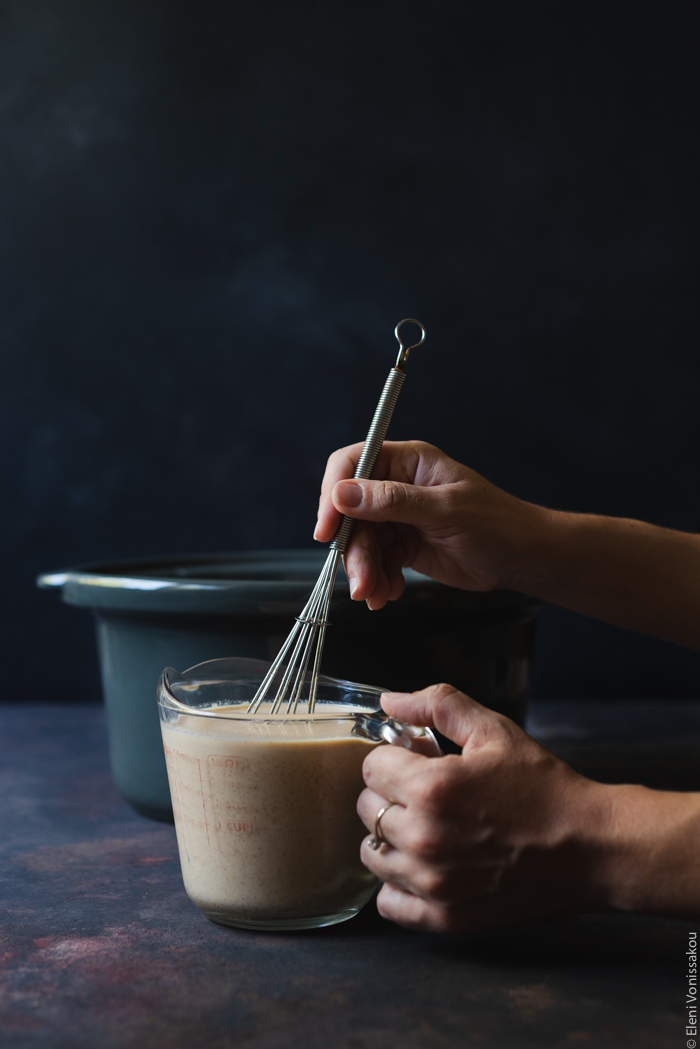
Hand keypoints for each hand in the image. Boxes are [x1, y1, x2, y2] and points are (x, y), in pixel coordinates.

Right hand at [314, 440, 545, 608]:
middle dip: (352, 549)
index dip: (333, 494)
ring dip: (363, 570)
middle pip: (351, 512)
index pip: (352, 464)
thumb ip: (392, 501)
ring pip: (361, 541)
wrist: (523, 559)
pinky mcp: (405, 545)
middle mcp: (398, 486)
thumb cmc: (497, 524)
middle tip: (359, 581)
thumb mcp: (444, 510)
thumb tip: (342, 493)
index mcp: (408, 462)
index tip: (326, 530)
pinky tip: (387, 593)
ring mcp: (400, 517)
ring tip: (374, 594)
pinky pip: (377, 561)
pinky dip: (377, 580)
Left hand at [357, 683, 617, 931]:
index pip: (370, 767)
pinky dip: (398, 885)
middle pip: (367, 809)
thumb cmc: (545, 789)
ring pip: (372, 855)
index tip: (419, 761)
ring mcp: (432, 882)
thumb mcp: (494, 731)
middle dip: (390, 794)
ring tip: (427, 827)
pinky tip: (425, 865)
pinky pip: (389, 902)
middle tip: (427, 792)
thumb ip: (438, 705)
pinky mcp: (445, 916)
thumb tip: (390, 702)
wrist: (590, 848)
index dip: (395, 757)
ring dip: (391, 837)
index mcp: (432, 788)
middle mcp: (424, 837)